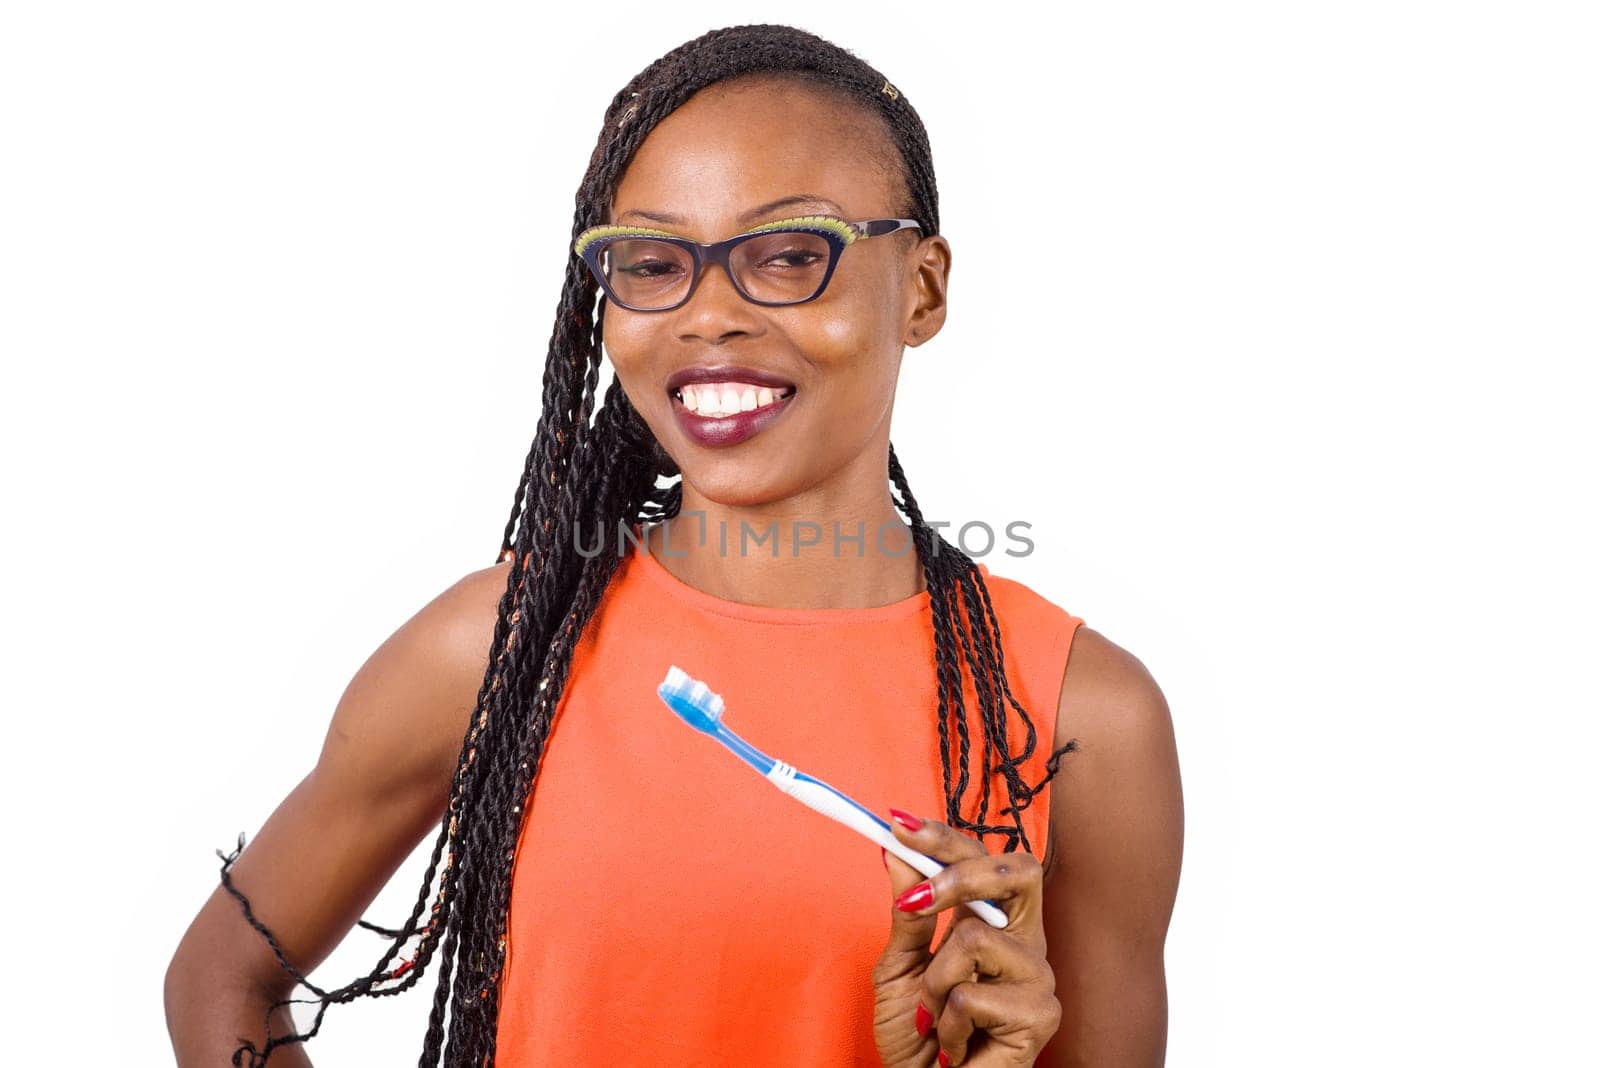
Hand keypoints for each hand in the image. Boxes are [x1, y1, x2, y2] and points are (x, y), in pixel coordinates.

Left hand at [871, 808, 1060, 1066]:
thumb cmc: (919, 1036)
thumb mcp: (899, 966)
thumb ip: (907, 911)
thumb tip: (898, 850)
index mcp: (993, 919)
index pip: (982, 857)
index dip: (944, 836)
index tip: (896, 823)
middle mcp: (1023, 940)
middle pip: (1017, 870)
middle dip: (959, 875)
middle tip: (916, 902)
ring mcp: (1037, 975)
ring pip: (974, 938)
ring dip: (934, 983)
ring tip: (934, 1017)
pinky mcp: (1041, 1015)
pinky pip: (972, 995)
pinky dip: (946, 1023)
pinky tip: (955, 1046)